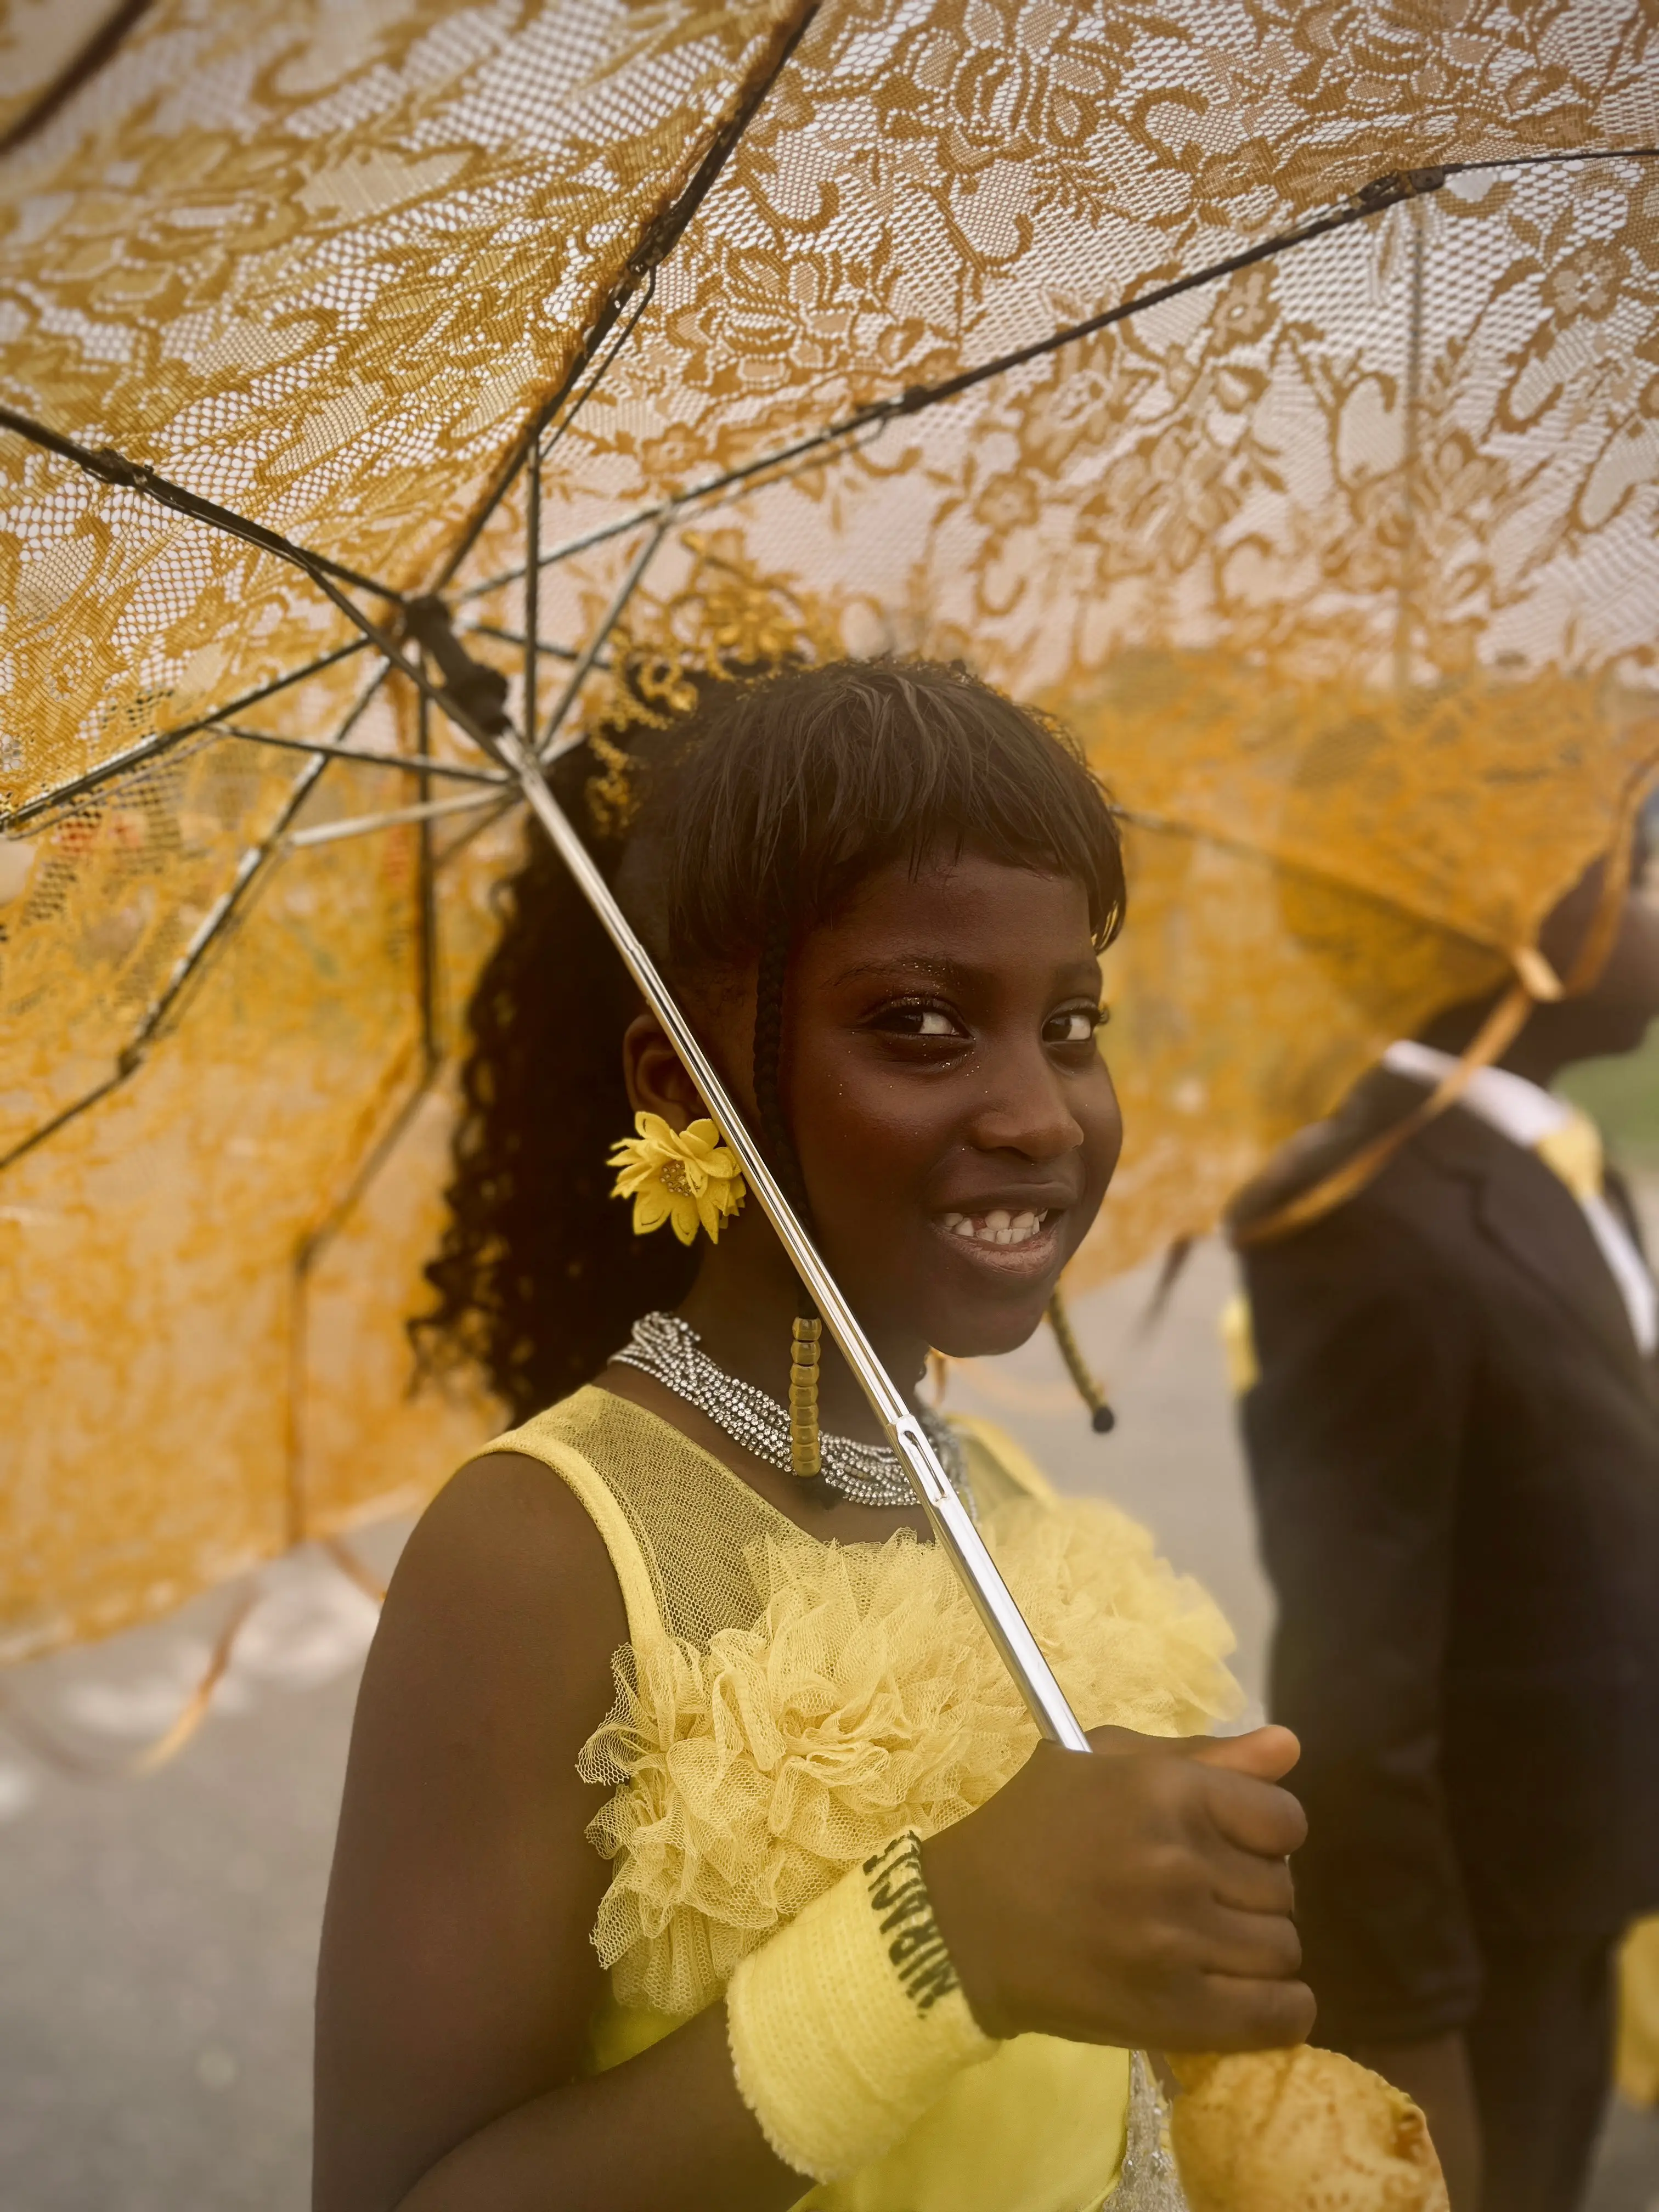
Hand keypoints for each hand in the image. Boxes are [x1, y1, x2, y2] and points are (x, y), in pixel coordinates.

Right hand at [920, 1724, 1313, 2051]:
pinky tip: (1244, 1995)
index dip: (1264, 1833)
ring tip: (1207, 1945)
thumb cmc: (1034, 1827)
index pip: (1284, 1820)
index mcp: (1165, 1790)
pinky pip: (1275, 2017)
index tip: (1230, 1846)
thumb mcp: (1104, 1763)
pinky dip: (1279, 2010)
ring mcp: (1176, 1940)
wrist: (964, 1923)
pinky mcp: (1171, 2012)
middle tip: (1204, 1897)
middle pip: (1284, 1888)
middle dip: (1252, 1892)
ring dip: (1255, 1949)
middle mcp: (1177, 1861)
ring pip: (1282, 1950)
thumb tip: (1289, 1745)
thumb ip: (1202, 1754)